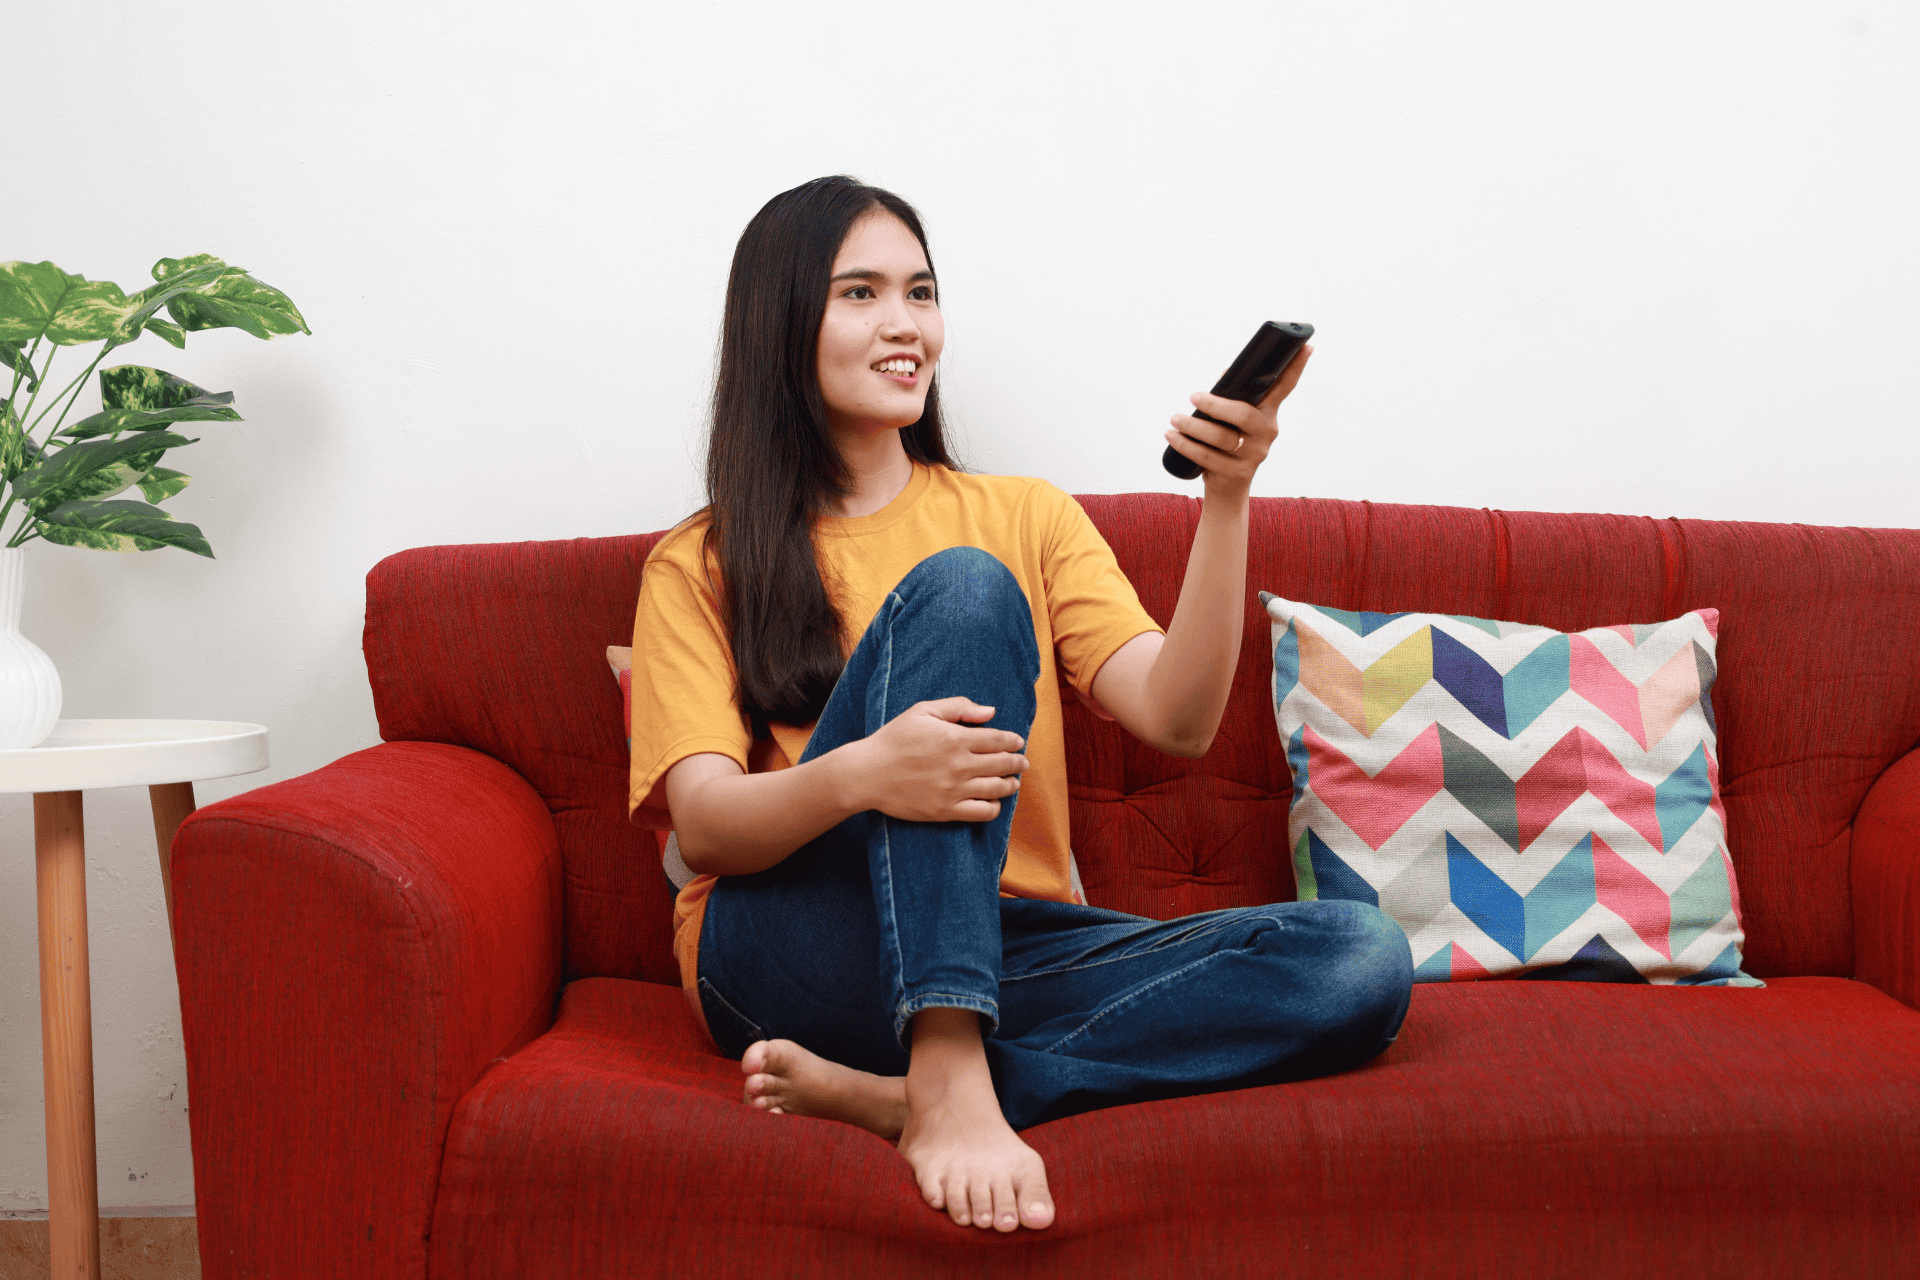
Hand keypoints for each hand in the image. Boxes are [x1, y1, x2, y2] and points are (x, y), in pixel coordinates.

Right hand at [843, 697, 1029, 822]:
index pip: (999, 740)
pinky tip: (993, 800)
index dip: (1014, 741)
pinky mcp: (946, 811)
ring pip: (998, 789)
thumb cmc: (894, 739)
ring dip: (1010, 785)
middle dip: (1017, 763)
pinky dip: (994, 807)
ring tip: (1012, 782)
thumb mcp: (923, 711)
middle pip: (1003, 765)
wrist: (867, 774)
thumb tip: (990, 712)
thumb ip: (959, 707)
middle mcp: (959, 765)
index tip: (1018, 742)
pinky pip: (983, 812)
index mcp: (955, 738)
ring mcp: (954, 790)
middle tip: (1022, 762)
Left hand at [1162, 344, 1312, 495]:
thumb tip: (1225, 373)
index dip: (1296, 367)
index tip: (1306, 346)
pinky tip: (1172, 436)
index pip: (1284, 388)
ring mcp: (1254, 454)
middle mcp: (1266, 433)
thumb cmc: (1228, 443)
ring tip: (1175, 419)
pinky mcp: (1237, 472)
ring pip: (1221, 437)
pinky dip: (1185, 445)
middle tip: (1193, 397)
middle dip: (1214, 405)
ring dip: (1193, 426)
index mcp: (1268, 414)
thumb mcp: (1233, 420)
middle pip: (1242, 414)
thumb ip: (1232, 397)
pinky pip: (1207, 456)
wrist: (1228, 486)